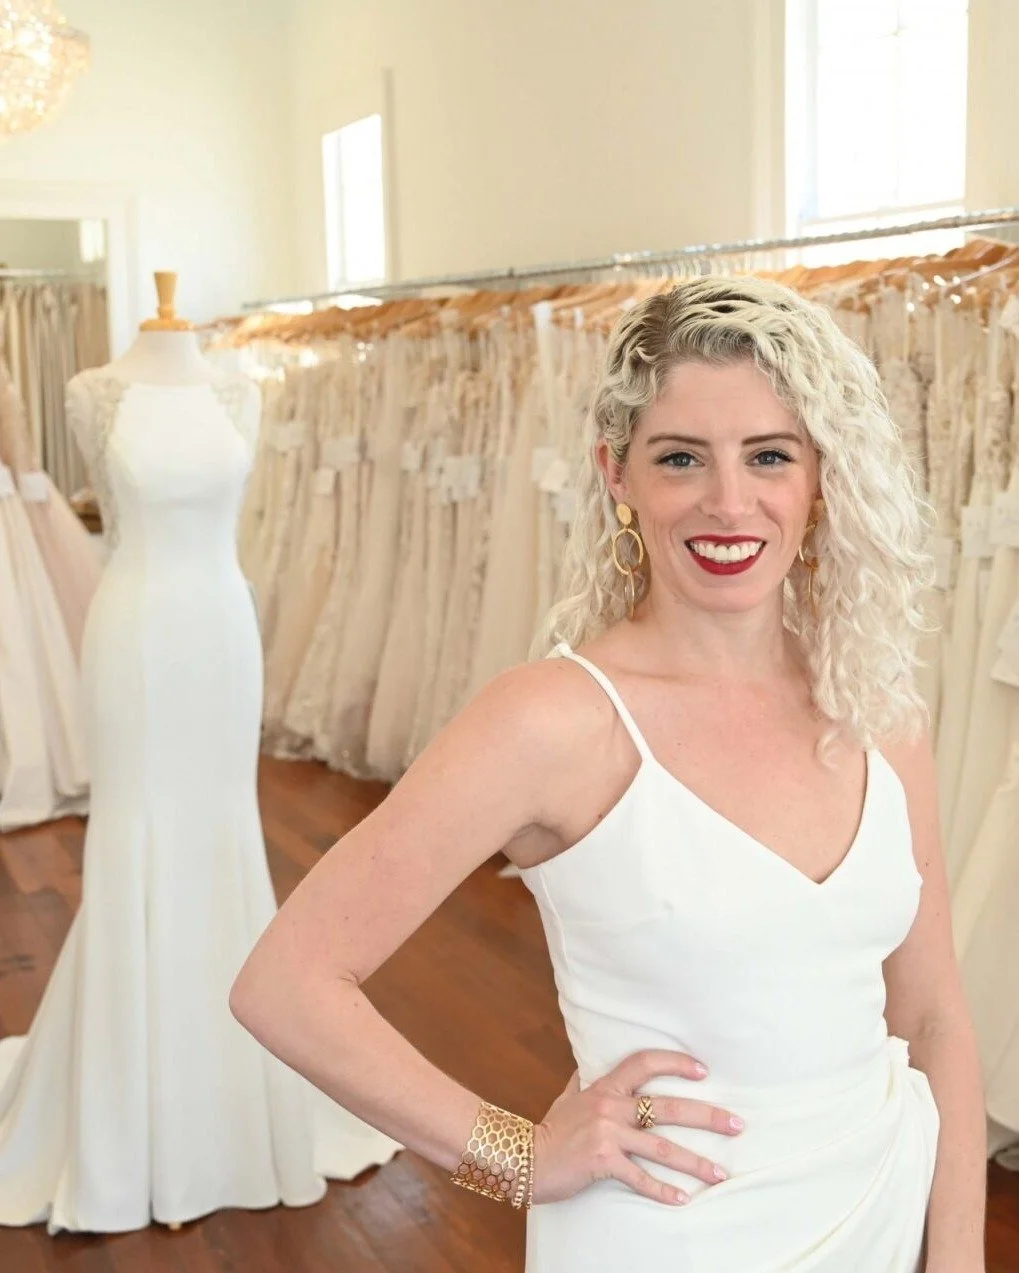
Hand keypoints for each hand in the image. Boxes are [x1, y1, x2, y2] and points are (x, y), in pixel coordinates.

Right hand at [531, 1049, 743, 1206]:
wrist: (523, 1157)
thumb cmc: (550, 1128)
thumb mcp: (569, 1096)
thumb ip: (585, 1080)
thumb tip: (591, 1064)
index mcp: (605, 1086)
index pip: (645, 1062)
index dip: (675, 1063)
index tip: (703, 1071)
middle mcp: (610, 1106)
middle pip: (669, 1107)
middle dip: (707, 1117)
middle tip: (737, 1126)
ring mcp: (608, 1134)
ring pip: (661, 1147)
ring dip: (695, 1162)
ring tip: (721, 1174)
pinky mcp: (602, 1162)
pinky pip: (639, 1177)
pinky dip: (662, 1190)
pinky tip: (683, 1200)